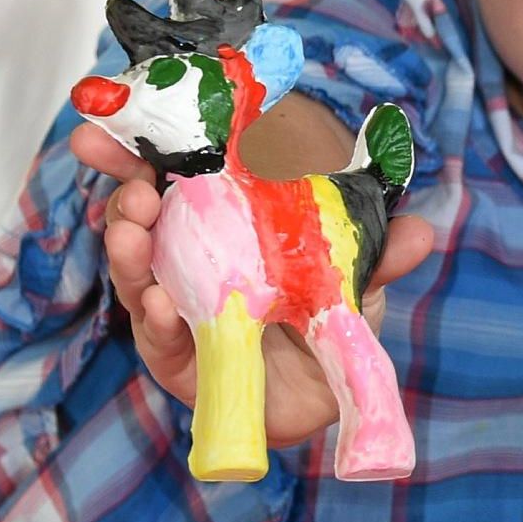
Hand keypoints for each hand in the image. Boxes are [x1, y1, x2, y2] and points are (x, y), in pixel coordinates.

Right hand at [72, 122, 433, 445]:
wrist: (331, 390)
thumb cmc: (327, 313)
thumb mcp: (356, 276)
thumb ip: (381, 255)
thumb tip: (419, 232)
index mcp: (217, 220)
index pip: (168, 175)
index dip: (135, 152)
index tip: (103, 131)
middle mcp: (185, 257)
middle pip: (139, 219)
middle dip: (124, 198)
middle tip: (130, 187)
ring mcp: (175, 305)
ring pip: (139, 274)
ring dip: (129, 252)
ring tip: (130, 233)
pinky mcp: (177, 358)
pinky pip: (159, 336)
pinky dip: (156, 318)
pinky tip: (159, 302)